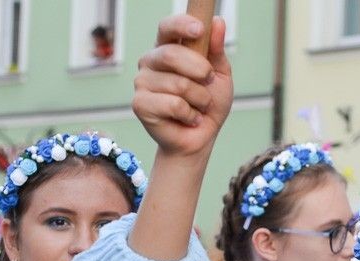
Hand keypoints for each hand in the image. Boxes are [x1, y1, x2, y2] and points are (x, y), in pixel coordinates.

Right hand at [132, 14, 232, 156]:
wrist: (201, 139)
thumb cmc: (207, 106)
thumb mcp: (219, 76)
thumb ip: (216, 50)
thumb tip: (217, 22)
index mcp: (168, 49)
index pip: (167, 28)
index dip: (181, 25)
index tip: (199, 29)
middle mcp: (151, 62)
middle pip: (172, 54)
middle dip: (201, 71)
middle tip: (208, 82)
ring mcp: (142, 82)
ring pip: (179, 83)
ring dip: (200, 99)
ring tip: (198, 107)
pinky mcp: (140, 104)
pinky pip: (173, 104)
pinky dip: (190, 114)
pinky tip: (189, 118)